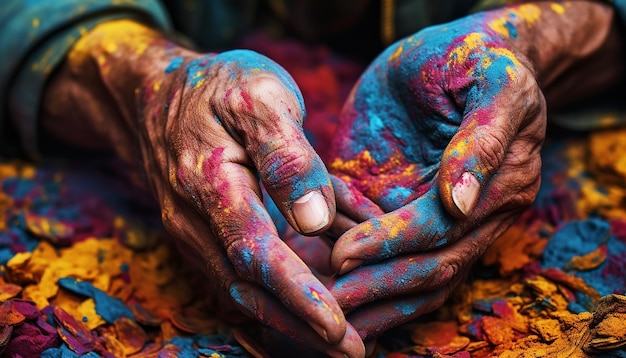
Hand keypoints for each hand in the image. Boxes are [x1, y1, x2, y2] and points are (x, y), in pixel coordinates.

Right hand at [41, 20, 364, 356]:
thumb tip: (315, 220)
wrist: (153, 93)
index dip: (298, 294)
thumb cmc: (217, 87)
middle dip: (300, 326)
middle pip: (247, 289)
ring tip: (339, 340)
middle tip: (354, 350)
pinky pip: (232, 279)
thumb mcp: (257, 98)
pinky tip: (301, 314)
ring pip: (239, 292)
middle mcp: (194, 220)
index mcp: (212, 183)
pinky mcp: (199, 236)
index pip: (256, 253)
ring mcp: (192, 233)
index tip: (339, 328)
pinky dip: (270, 302)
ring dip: (288, 321)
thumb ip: (286, 157)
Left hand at [325, 1, 619, 339]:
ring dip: (375, 302)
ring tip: (326, 314)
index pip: (443, 232)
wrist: (453, 55)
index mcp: (502, 187)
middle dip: (379, 288)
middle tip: (327, 303)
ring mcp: (446, 222)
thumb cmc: (474, 59)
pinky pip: (395, 259)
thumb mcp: (493, 80)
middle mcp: (477, 216)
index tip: (343, 255)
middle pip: (431, 270)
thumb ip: (482, 139)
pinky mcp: (415, 215)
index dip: (392, 245)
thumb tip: (460, 202)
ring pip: (418, 282)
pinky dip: (367, 278)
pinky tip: (330, 289)